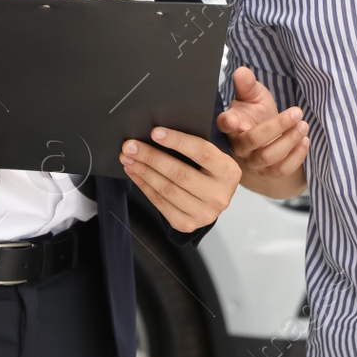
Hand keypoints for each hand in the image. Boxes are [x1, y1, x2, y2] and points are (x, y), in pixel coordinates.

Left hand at [120, 128, 241, 232]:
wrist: (214, 198)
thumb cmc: (209, 169)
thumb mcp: (214, 153)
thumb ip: (197, 141)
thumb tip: (161, 132)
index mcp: (229, 172)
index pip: (202, 152)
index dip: (177, 141)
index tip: (155, 132)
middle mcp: (219, 195)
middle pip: (179, 173)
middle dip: (151, 157)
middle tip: (130, 146)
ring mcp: (204, 213)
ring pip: (166, 189)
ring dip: (143, 171)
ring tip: (127, 158)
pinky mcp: (187, 224)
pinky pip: (160, 203)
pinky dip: (144, 186)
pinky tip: (135, 173)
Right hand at [218, 67, 307, 198]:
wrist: (268, 135)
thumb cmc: (256, 113)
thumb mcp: (253, 95)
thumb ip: (247, 84)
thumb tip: (241, 71)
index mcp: (231, 125)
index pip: (224, 124)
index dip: (228, 123)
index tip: (233, 120)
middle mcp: (239, 146)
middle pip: (254, 140)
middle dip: (278, 126)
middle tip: (297, 112)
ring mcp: (253, 162)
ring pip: (269, 157)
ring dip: (290, 141)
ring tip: (304, 126)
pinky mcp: (268, 173)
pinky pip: (281, 170)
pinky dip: (296, 157)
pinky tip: (305, 141)